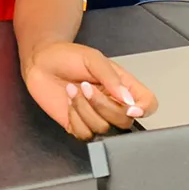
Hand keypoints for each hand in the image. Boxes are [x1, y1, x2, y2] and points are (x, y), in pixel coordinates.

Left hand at [23, 42, 157, 140]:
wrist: (40, 62)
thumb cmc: (67, 55)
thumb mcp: (92, 58)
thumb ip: (111, 77)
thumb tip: (129, 100)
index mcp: (122, 85)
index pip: (148, 103)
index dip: (144, 109)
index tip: (129, 106)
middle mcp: (112, 103)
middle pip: (125, 121)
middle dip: (103, 105)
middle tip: (86, 86)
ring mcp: (96, 116)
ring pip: (103, 129)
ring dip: (85, 108)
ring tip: (73, 89)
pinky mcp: (79, 125)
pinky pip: (85, 134)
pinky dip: (75, 117)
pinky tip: (68, 101)